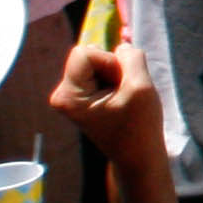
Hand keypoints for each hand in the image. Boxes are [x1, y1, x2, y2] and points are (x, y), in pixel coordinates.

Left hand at [45, 41, 164, 181]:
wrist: (139, 157)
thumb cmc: (139, 126)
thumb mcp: (140, 86)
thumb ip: (131, 57)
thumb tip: (121, 45)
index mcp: (68, 95)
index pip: (84, 53)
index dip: (109, 61)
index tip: (122, 84)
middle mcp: (62, 95)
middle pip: (88, 56)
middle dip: (112, 67)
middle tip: (124, 92)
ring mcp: (71, 97)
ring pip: (96, 63)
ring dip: (116, 74)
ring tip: (124, 97)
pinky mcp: (82, 98)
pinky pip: (99, 73)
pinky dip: (115, 80)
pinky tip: (122, 99)